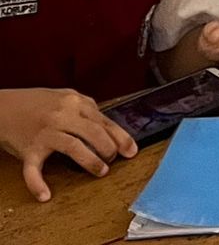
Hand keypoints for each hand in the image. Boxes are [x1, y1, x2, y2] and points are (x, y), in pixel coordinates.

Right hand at [0, 87, 137, 202]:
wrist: (5, 107)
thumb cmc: (37, 103)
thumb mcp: (65, 97)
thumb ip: (85, 109)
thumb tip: (105, 123)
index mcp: (75, 102)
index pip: (104, 120)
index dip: (120, 136)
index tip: (131, 150)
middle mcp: (62, 115)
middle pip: (94, 132)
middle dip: (109, 148)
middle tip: (113, 161)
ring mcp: (45, 132)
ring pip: (73, 147)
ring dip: (90, 161)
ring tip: (101, 171)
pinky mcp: (28, 149)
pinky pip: (33, 170)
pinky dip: (38, 184)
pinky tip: (46, 195)